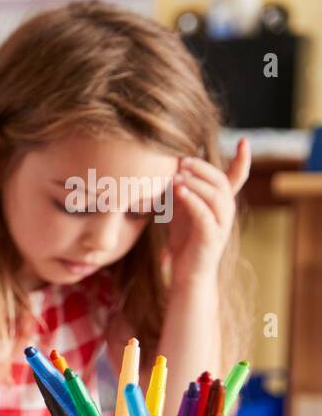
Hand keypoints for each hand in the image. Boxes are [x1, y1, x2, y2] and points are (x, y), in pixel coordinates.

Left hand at [167, 138, 249, 286]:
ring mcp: (221, 226)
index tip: (244, 141)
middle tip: (182, 160)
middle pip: (222, 182)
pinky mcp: (211, 238)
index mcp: (222, 204)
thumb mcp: (182, 210)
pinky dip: (192, 200)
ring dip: (197, 182)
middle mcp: (226, 212)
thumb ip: (181, 191)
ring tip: (177, 174)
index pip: (238, 178)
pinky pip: (204, 214)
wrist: (186, 274)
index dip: (243, 160)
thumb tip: (171, 168)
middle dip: (203, 168)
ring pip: (216, 196)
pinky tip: (179, 190)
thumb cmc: (184, 240)